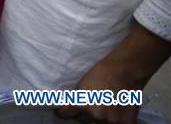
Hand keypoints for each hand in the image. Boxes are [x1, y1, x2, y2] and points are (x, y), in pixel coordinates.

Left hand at [56, 21, 170, 123]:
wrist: (125, 71)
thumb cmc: (102, 73)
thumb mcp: (82, 85)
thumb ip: (77, 100)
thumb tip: (71, 109)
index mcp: (81, 104)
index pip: (64, 114)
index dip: (63, 111)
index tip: (64, 110)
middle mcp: (95, 115)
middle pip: (82, 119)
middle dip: (84, 113)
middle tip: (90, 103)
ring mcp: (110, 121)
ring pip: (98, 123)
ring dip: (99, 118)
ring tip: (105, 105)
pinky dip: (115, 120)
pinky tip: (116, 110)